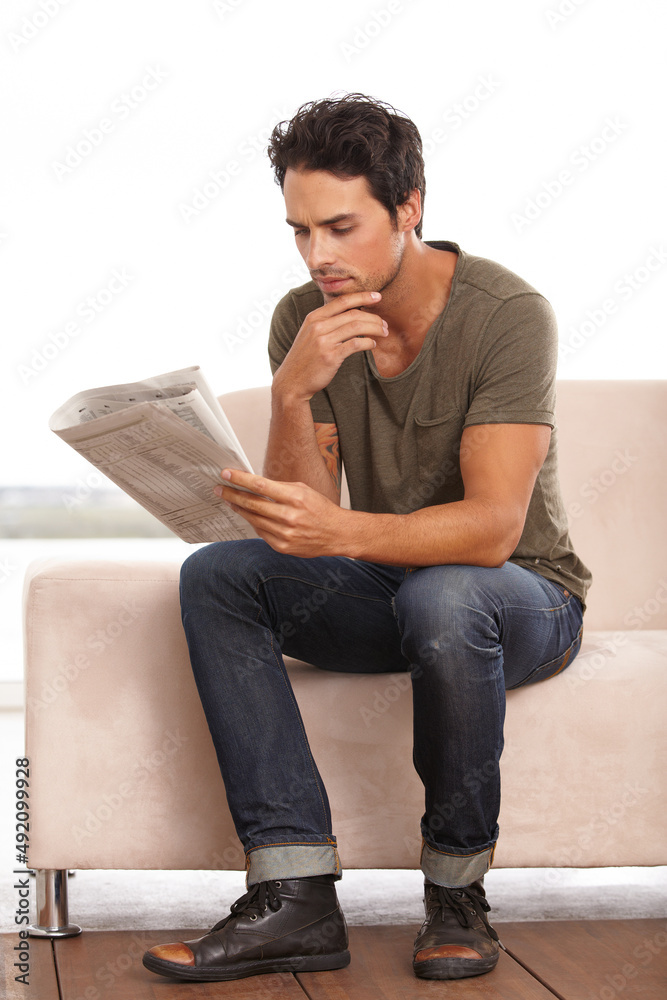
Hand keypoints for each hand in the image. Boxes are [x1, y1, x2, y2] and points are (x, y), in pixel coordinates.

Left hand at [215, 468, 347, 557]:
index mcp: (295, 498)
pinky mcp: (282, 547)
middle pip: (252, 504)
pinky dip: (254, 523)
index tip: (226, 474)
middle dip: (232, 495)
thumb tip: (254, 483)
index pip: (260, 486)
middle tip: (219, 489)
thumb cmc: (320, 509)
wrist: (337, 534)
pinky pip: (261, 533)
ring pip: (254, 519)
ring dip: (239, 509)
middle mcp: (289, 516)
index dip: (240, 480)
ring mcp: (285, 534)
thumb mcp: (303, 490)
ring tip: (230, 501)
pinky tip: (249, 516)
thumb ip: (280, 488)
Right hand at [273, 290, 387, 401]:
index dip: (362, 296)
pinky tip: (373, 345)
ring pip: (357, 327)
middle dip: (373, 317)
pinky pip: (356, 344)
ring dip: (374, 329)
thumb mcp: (310, 334)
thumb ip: (326, 322)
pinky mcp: (331, 356)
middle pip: (353, 314)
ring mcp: (324, 341)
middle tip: (384, 324)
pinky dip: (368, 343)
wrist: (292, 381)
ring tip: (383, 333)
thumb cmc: (305, 358)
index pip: (342, 301)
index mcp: (314, 317)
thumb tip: (350, 314)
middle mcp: (318, 326)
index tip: (377, 296)